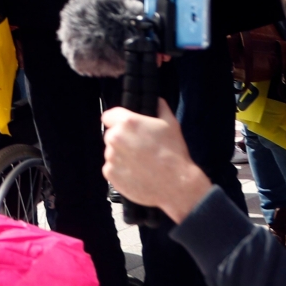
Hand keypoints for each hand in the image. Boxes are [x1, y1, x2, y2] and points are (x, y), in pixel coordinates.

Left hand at [101, 100, 215, 221]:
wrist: (176, 184)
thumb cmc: (174, 153)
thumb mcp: (171, 124)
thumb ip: (160, 108)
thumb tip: (156, 100)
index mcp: (126, 122)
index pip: (109, 116)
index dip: (118, 121)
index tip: (127, 128)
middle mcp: (114, 137)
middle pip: (111, 135)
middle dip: (122, 139)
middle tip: (139, 148)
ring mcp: (110, 157)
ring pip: (111, 152)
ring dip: (121, 156)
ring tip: (140, 163)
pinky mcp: (109, 173)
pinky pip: (111, 168)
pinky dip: (120, 171)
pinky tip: (136, 173)